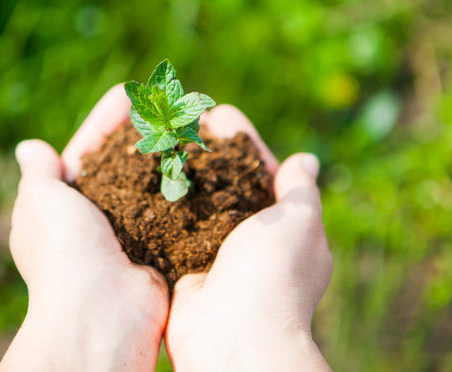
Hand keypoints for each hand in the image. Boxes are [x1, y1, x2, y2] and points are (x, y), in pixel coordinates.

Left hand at [0, 85, 168, 370]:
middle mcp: (99, 217)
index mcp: (65, 204)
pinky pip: (174, 208)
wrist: (101, 310)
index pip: (87, 149)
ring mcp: (132, 231)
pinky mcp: (161, 246)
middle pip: (123, 162)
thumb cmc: (63, 250)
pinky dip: (186, 183)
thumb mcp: (38, 201)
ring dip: (168, 153)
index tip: (129, 93)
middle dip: (142, 132)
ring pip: (152, 182)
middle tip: (168, 103)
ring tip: (188, 122)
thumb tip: (29, 148)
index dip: (106, 120)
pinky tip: (201, 158)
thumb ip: (38, 172)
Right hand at [165, 109, 333, 370]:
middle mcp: (249, 239)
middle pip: (225, 182)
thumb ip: (300, 189)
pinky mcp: (185, 266)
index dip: (242, 141)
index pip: (262, 170)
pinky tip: (143, 175)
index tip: (220, 113)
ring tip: (159, 139)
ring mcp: (216, 253)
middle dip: (207, 151)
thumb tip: (307, 160)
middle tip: (183, 121)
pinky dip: (161, 202)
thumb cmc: (274, 276)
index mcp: (283, 227)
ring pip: (196, 201)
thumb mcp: (299, 222)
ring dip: (181, 171)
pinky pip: (172, 226)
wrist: (234, 337)